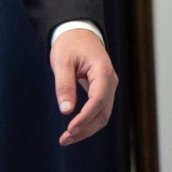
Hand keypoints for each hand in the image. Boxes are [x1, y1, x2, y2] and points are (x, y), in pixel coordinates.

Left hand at [50, 27, 117, 146]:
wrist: (78, 31)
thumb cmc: (69, 43)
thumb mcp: (62, 61)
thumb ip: (64, 84)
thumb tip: (66, 110)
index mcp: (102, 71)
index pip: (98, 100)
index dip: (85, 118)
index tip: (70, 130)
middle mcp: (110, 81)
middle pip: (103, 113)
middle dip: (85, 129)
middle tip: (65, 139)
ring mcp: (109, 86)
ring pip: (103, 115)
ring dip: (87, 129)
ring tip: (67, 138)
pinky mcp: (103, 90)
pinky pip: (99, 110)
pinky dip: (88, 121)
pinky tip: (74, 129)